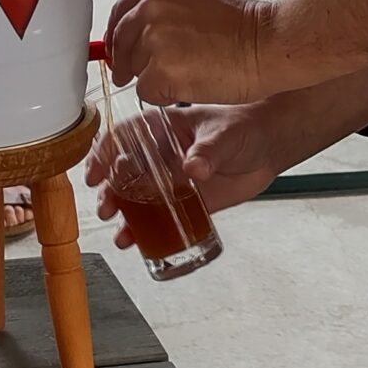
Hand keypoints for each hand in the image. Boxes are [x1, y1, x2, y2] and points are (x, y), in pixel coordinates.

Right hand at [87, 101, 280, 244]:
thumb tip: (193, 167)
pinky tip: (132, 241)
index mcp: (161, 128)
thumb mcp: (224, 135)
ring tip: (119, 229)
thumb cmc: (245, 127)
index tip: (97, 173)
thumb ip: (209, 151)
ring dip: (120, 213)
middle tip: (107, 206)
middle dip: (109, 190)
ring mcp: (168, 179)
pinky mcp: (183, 201)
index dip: (103, 154)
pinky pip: (157, 216)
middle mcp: (158, 155)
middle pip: (121, 171)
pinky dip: (142, 230)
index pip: (122, 137)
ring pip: (134, 197)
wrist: (270, 147)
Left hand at [105, 0, 270, 105]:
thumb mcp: (193, 0)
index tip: (118, 50)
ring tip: (190, 71)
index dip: (118, 37)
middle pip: (121, 45)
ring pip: (135, 71)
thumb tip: (134, 36)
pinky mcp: (160, 72)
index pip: (119, 12)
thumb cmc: (242, 26)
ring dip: (155, 78)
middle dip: (130, 63)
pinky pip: (146, 92)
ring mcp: (152, 40)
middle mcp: (149, 9)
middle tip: (147, 74)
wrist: (268, 43)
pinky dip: (165, 96)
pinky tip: (191, 85)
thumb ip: (161, 12)